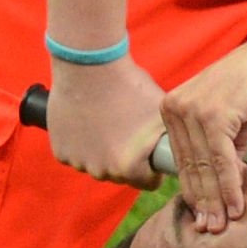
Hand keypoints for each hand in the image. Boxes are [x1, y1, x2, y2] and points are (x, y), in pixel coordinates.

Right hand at [48, 58, 165, 188]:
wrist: (88, 64)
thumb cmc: (130, 86)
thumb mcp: (162, 116)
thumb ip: (173, 143)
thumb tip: (186, 157)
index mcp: (130, 167)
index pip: (149, 183)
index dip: (154, 167)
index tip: (151, 149)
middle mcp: (102, 171)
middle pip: (123, 176)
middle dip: (128, 159)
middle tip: (128, 131)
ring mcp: (79, 163)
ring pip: (99, 166)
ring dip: (104, 153)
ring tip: (108, 123)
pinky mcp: (60, 152)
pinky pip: (77, 157)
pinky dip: (82, 146)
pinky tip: (88, 123)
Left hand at [159, 35, 246, 232]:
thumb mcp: (229, 124)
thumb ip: (218, 153)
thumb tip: (220, 187)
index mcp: (172, 110)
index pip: (182, 160)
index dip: (194, 192)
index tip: (202, 217)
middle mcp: (175, 109)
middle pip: (190, 167)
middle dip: (202, 202)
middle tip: (211, 230)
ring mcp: (191, 111)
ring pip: (204, 168)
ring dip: (216, 201)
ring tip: (223, 226)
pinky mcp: (212, 115)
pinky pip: (221, 161)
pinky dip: (230, 186)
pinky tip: (236, 206)